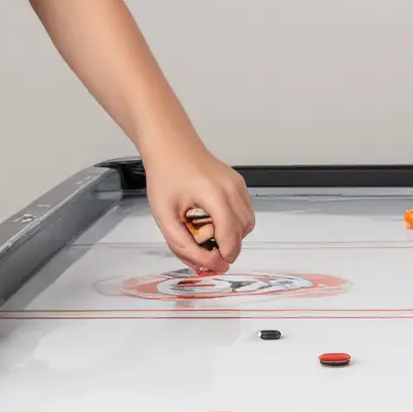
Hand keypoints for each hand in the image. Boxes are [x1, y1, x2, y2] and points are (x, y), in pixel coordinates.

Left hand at [143, 142, 254, 273]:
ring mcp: (238, 184)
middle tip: (204, 250)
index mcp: (213, 193)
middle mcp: (232, 188)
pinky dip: (234, 224)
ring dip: (232, 236)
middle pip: (242, 232)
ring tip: (207, 234)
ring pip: (248, 224)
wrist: (171, 146)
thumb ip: (184, 245)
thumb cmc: (166, 176)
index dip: (222, 255)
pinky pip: (245, 212)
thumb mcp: (164, 217)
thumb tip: (209, 265)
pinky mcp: (239, 183)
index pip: (230, 234)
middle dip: (227, 247)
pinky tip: (212, 221)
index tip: (211, 265)